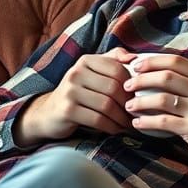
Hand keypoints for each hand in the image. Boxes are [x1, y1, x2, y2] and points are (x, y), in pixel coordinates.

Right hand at [16, 47, 134, 144]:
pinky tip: (117, 130)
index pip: (118, 69)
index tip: (139, 97)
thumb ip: (113, 60)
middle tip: (136, 113)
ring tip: (129, 123)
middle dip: (129, 103)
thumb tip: (134, 57)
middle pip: (114, 88)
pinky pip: (98, 119)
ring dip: (122, 118)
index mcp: (86, 61)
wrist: (49, 113)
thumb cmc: (79, 92)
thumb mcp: (93, 72)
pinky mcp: (67, 111)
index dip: (132, 85)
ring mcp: (69, 92)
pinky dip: (112, 127)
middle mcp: (76, 73)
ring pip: (107, 105)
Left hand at [123, 54, 187, 177]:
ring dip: (140, 102)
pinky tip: (137, 123)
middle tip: (127, 85)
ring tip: (128, 106)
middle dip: (141, 79)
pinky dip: (146, 122)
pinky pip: (163, 121)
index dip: (153, 60)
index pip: (177, 60)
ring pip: (162, 98)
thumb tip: (159, 73)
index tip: (136, 65)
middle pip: (166, 76)